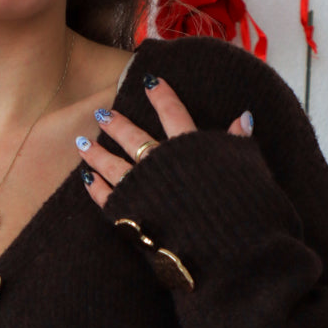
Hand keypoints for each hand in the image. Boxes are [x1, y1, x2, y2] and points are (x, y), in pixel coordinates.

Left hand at [76, 75, 253, 207]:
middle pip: (133, 137)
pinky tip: (86, 177)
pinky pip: (106, 197)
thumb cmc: (241, 208)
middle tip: (102, 113)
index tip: (149, 81)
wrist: (225, 247)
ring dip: (96, 152)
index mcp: (189, 149)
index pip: (173, 113)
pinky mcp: (129, 215)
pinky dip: (95, 186)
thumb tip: (243, 117)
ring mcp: (140, 190)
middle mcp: (160, 164)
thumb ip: (237, 143)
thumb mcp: (245, 168)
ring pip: (112, 164)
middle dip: (116, 124)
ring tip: (82, 142)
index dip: (162, 96)